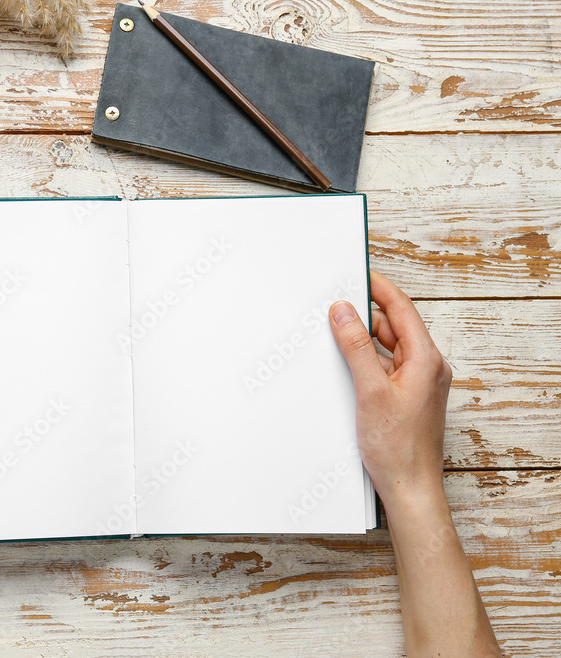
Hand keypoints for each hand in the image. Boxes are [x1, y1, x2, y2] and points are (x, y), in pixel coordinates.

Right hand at [328, 270, 451, 505]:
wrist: (409, 488)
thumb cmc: (398, 448)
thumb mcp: (370, 390)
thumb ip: (356, 347)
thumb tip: (344, 312)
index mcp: (427, 360)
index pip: (401, 309)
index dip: (379, 288)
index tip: (358, 274)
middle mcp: (427, 368)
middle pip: (394, 326)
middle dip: (366, 313)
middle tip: (337, 305)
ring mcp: (418, 384)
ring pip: (389, 347)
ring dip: (364, 339)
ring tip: (337, 335)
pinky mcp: (407, 398)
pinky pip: (386, 367)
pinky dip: (366, 360)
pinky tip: (347, 366)